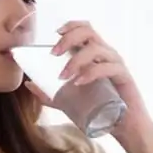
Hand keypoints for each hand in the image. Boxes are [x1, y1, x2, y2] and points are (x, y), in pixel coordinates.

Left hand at [27, 20, 152, 140]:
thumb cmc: (97, 109)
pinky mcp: (124, 77)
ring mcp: (116, 64)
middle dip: (68, 39)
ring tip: (63, 76)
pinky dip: (91, 72)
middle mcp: (105, 54)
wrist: (122, 127)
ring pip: (96, 49)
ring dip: (76, 60)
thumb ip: (48, 93)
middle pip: (89, 32)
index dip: (71, 25)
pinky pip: (108, 68)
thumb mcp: (67, 101)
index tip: (55, 34)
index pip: (85, 28)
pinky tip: (78, 82)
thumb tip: (28, 84)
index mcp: (94, 54)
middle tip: (53, 54)